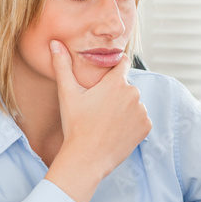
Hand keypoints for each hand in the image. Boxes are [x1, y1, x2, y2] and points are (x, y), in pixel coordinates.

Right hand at [44, 40, 151, 201]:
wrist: (87, 159)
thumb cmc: (75, 126)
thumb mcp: (67, 94)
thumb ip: (62, 65)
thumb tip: (54, 42)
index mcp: (116, 82)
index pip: (123, 61)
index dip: (114, 66)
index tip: (106, 74)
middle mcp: (134, 93)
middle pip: (126, 86)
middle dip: (115, 93)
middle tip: (98, 108)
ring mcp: (142, 111)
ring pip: (133, 103)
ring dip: (123, 108)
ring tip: (105, 121)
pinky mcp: (146, 126)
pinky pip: (140, 119)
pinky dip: (131, 123)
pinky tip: (115, 130)